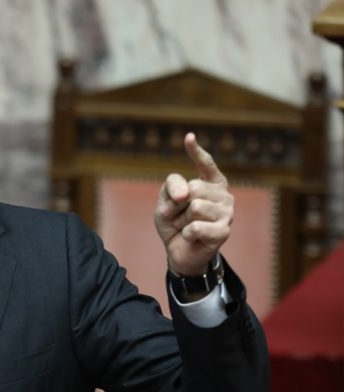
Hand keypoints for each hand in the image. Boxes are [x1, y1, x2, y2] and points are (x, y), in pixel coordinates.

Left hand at [155, 133, 233, 275]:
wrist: (179, 252)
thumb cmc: (175, 223)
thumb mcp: (165, 201)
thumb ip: (172, 187)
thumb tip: (186, 194)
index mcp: (211, 183)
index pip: (206, 164)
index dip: (197, 151)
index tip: (188, 137)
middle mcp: (223, 194)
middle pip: (193, 188)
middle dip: (176, 204)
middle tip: (175, 216)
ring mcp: (227, 212)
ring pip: (195, 207)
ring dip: (181, 220)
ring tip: (184, 226)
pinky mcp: (224, 231)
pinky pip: (196, 226)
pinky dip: (186, 233)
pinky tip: (191, 237)